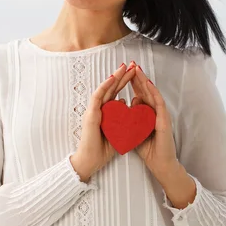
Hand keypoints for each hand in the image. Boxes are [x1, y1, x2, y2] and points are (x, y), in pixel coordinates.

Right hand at [70, 62, 136, 181]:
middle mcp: (99, 108)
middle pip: (112, 88)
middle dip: (122, 75)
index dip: (125, 82)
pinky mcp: (90, 114)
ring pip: (105, 89)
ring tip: (124, 66)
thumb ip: (123, 118)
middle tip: (132, 64)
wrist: (91, 161)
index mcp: (106, 112)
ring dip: (115, 77)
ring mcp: (93, 110)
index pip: (116, 93)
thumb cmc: (103, 150)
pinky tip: (112, 78)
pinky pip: (98, 97)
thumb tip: (127, 104)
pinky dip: (105, 87)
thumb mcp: (119, 130)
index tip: (134, 72)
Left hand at [128, 66, 177, 179]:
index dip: (133, 83)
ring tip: (137, 69)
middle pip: (146, 90)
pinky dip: (153, 93)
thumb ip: (131, 117)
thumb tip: (127, 103)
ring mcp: (161, 115)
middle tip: (132, 64)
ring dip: (144, 80)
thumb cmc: (148, 150)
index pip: (140, 94)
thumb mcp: (134, 130)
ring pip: (152, 93)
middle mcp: (155, 112)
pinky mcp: (164, 120)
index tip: (126, 72)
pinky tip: (147, 84)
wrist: (161, 165)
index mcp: (148, 113)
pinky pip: (158, 103)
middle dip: (138, 77)